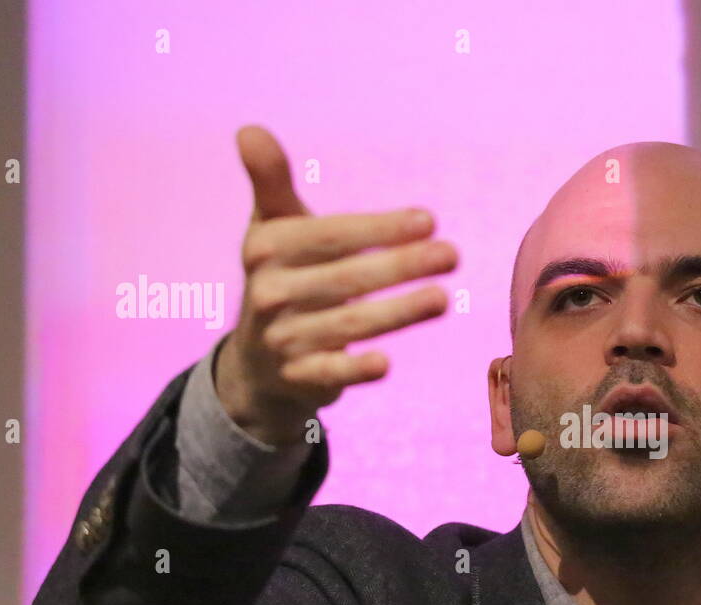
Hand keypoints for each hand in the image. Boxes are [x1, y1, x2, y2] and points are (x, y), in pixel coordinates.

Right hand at [215, 125, 457, 445]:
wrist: (256, 363)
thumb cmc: (282, 278)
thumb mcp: (273, 228)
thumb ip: (271, 180)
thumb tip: (249, 129)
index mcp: (267, 249)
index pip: (331, 235)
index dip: (379, 229)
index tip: (429, 220)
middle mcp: (271, 293)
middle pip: (346, 278)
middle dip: (401, 266)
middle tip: (452, 255)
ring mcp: (284, 339)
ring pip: (348, 324)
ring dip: (397, 312)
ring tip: (443, 299)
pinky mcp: (299, 378)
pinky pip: (330, 373)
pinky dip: (355, 369)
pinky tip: (386, 363)